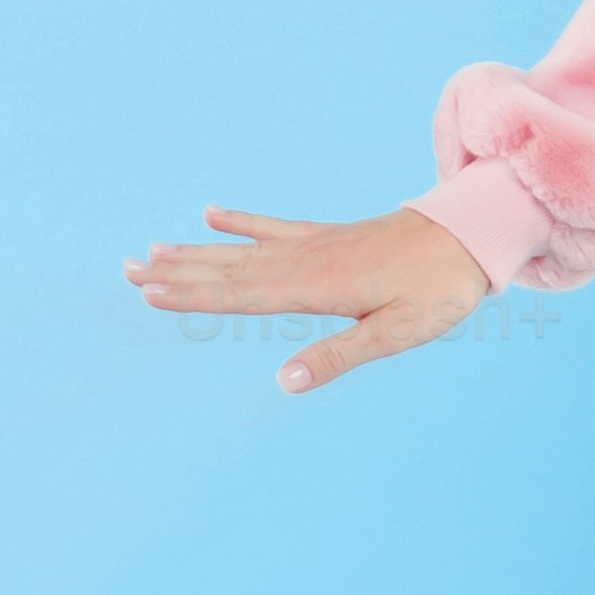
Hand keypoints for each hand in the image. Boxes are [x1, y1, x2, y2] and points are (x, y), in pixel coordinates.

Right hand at [128, 202, 491, 397]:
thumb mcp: (395, 333)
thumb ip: (339, 356)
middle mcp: (305, 261)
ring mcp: (313, 245)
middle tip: (127, 270)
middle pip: (228, 270)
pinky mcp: (327, 236)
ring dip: (195, 251)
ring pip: (241, 249)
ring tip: (152, 249)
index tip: (149, 292)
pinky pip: (274, 228)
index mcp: (315, 287)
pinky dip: (242, 221)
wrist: (468, 236)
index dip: (192, 296)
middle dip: (176, 273)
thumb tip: (284, 382)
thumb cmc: (436, 291)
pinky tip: (212, 212)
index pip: (241, 295)